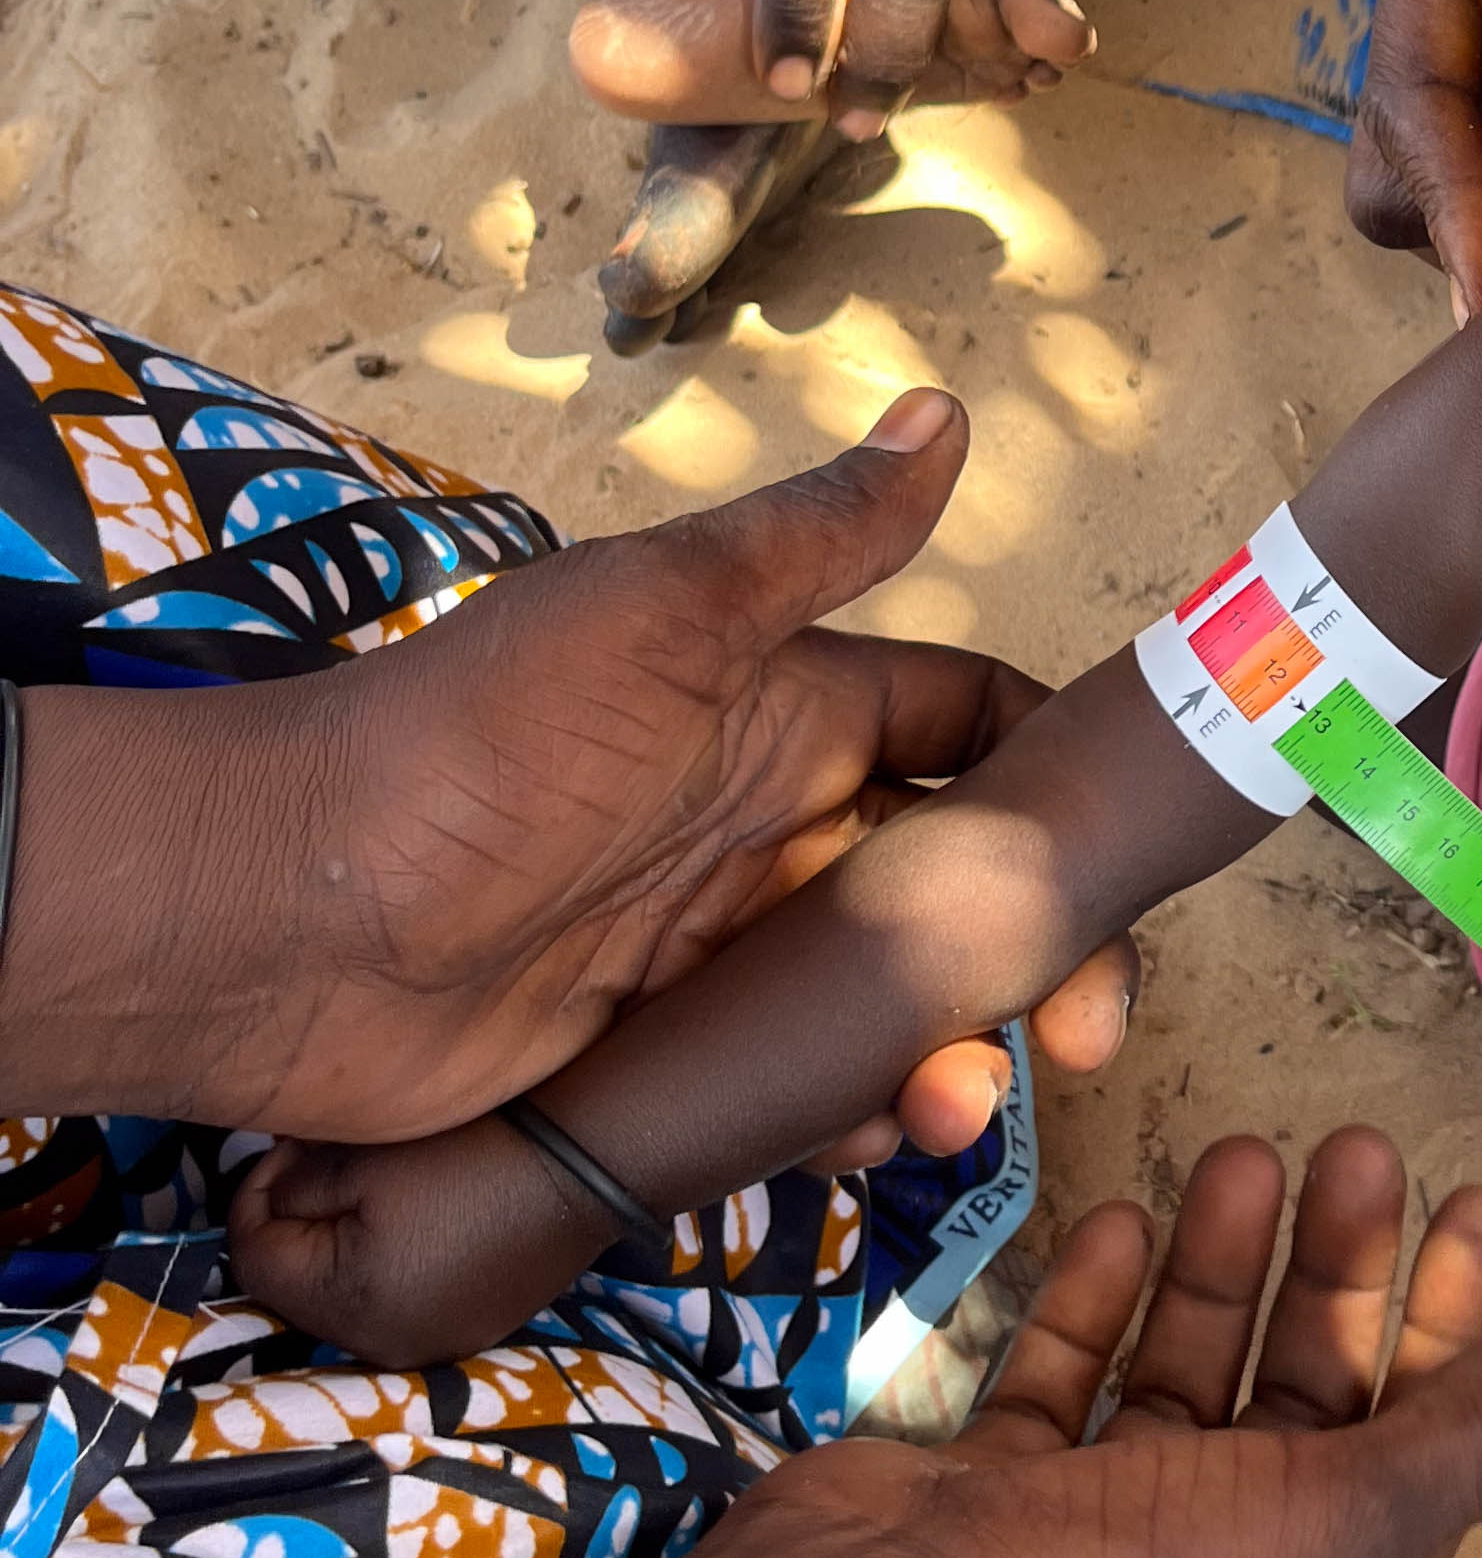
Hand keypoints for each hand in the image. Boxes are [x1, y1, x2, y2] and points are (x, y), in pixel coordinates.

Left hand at [23, 388, 1134, 1152]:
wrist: (281, 921)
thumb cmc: (471, 744)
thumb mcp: (658, 616)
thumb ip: (814, 538)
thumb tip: (945, 410)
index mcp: (783, 710)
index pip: (963, 730)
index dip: (1053, 782)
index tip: (1124, 859)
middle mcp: (763, 828)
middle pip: (945, 888)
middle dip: (1028, 958)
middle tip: (1085, 1039)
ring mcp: (709, 951)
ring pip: (878, 1005)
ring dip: (946, 1057)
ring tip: (947, 1109)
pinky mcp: (655, 1060)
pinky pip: (784, 1095)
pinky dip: (840, 1124)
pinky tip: (857, 1146)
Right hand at [730, 1128, 1481, 1557]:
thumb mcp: (1342, 1521)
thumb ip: (1467, 1443)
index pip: (1420, 1451)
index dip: (1455, 1327)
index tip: (1467, 1203)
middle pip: (1308, 1402)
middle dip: (1338, 1271)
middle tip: (1357, 1143)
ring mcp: (1095, 1541)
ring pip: (1189, 1378)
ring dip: (1224, 1266)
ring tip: (1244, 1145)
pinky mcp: (995, 1497)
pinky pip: (1067, 1387)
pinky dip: (1102, 1304)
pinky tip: (1127, 1218)